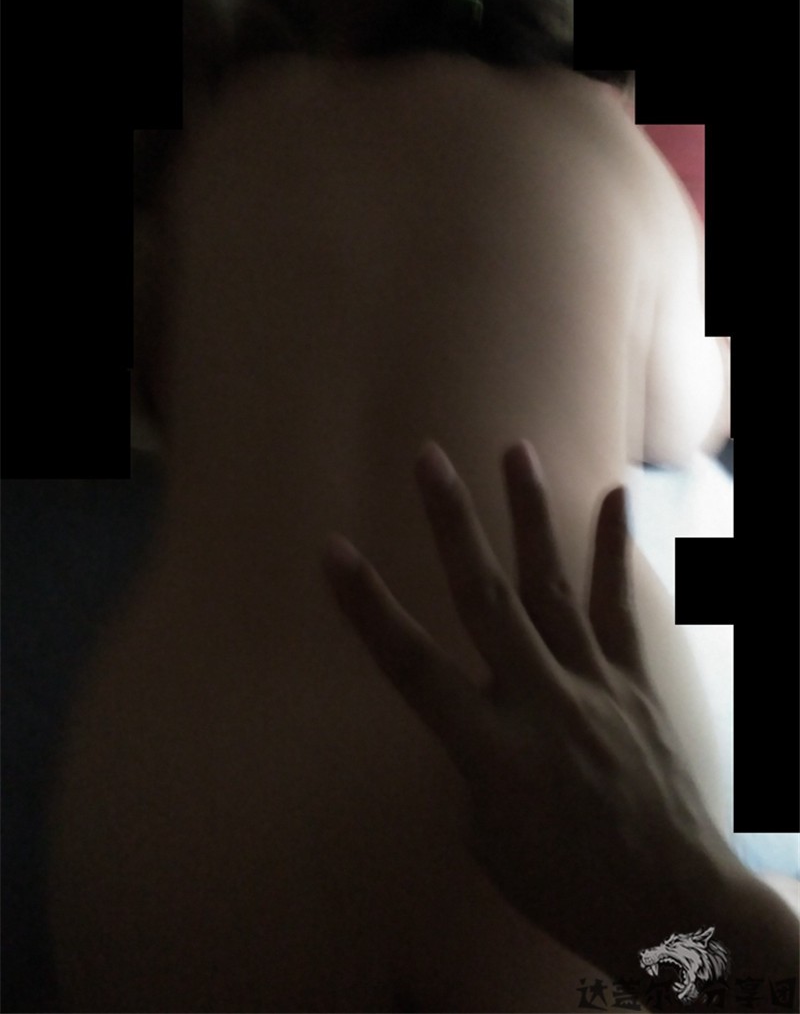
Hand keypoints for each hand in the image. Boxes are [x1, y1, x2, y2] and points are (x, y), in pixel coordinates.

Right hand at [322, 440, 731, 973]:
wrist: (675, 911)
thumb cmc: (568, 890)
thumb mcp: (490, 842)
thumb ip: (474, 766)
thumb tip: (478, 720)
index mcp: (491, 749)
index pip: (412, 666)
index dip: (367, 607)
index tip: (332, 549)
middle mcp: (540, 701)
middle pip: (484, 600)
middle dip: (452, 525)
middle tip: (429, 458)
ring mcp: (593, 686)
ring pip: (552, 587)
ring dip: (530, 516)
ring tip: (515, 451)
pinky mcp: (634, 685)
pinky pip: (620, 611)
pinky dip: (615, 552)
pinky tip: (613, 498)